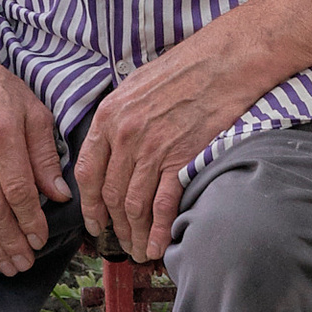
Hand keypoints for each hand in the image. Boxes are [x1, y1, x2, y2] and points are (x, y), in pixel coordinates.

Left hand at [76, 29, 251, 262]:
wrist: (224, 61)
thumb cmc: (184, 68)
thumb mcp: (135, 85)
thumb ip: (119, 118)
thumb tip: (114, 146)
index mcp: (109, 117)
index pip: (87, 172)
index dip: (89, 204)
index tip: (94, 222)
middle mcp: (125, 136)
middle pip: (111, 195)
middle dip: (114, 226)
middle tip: (120, 243)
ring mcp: (152, 150)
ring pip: (133, 205)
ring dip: (135, 234)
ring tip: (139, 250)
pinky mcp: (181, 159)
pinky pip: (163, 205)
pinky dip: (159, 230)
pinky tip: (158, 246)